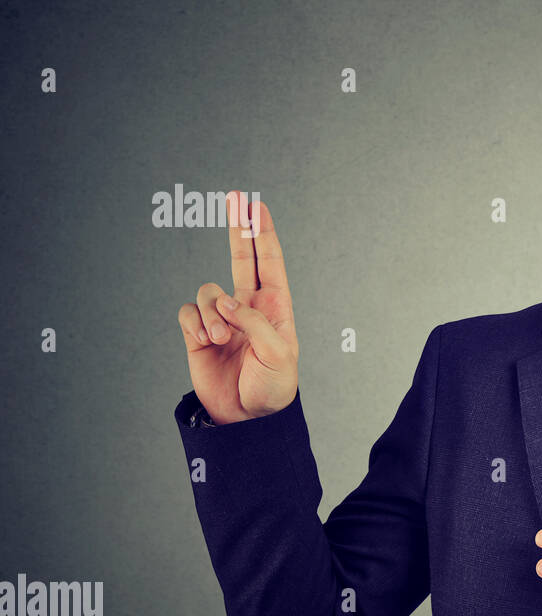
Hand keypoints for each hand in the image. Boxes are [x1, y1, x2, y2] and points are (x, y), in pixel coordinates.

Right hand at [176, 192, 299, 424]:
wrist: (247, 417)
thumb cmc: (273, 386)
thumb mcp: (279, 354)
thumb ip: (255, 323)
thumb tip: (228, 302)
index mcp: (275, 307)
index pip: (269, 262)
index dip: (262, 233)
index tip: (256, 205)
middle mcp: (248, 307)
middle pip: (241, 257)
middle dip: (238, 228)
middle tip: (235, 198)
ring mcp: (222, 319)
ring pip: (208, 291)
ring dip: (212, 314)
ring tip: (222, 339)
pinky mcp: (198, 333)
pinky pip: (188, 312)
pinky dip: (195, 324)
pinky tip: (206, 342)